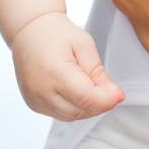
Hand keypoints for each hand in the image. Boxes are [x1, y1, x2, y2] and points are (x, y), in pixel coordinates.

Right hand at [10, 11, 124, 120]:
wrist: (29, 31)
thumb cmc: (56, 33)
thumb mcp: (83, 44)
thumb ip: (97, 71)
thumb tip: (111, 94)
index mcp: (55, 73)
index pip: (87, 98)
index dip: (107, 100)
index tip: (120, 95)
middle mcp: (41, 91)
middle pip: (79, 111)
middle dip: (99, 104)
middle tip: (110, 90)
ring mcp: (35, 99)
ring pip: (70, 116)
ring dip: (87, 108)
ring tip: (94, 89)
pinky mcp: (33, 104)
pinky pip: (59, 114)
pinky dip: (73, 108)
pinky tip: (78, 92)